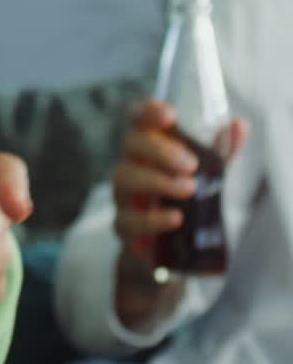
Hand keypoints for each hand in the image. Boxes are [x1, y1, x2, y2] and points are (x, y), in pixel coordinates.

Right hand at [114, 100, 248, 260]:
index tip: (169, 116)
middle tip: (191, 164)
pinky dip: (151, 220)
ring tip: (188, 189)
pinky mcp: (124, 227)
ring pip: (125, 178)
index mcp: (149, 146)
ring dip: (156, 181)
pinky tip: (174, 219)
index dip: (148, 112)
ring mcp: (124, 196)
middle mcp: (131, 165)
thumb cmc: (182, 201)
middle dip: (160, 150)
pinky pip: (127, 220)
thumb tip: (239, 126)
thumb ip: (221, 151)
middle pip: (131, 143)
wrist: (167, 251)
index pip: (138, 118)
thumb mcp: (207, 174)